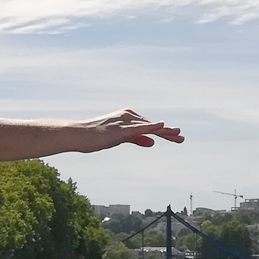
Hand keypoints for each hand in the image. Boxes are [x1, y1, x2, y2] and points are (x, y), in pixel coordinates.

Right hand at [66, 109, 184, 151]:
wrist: (77, 135)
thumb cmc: (95, 137)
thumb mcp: (119, 139)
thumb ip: (136, 138)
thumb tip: (152, 142)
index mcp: (128, 118)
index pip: (150, 127)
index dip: (165, 133)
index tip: (177, 138)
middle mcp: (128, 117)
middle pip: (152, 126)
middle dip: (168, 133)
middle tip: (182, 138)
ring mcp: (124, 122)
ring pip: (148, 127)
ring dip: (164, 132)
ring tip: (178, 135)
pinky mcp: (120, 129)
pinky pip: (138, 128)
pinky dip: (150, 127)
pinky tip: (162, 126)